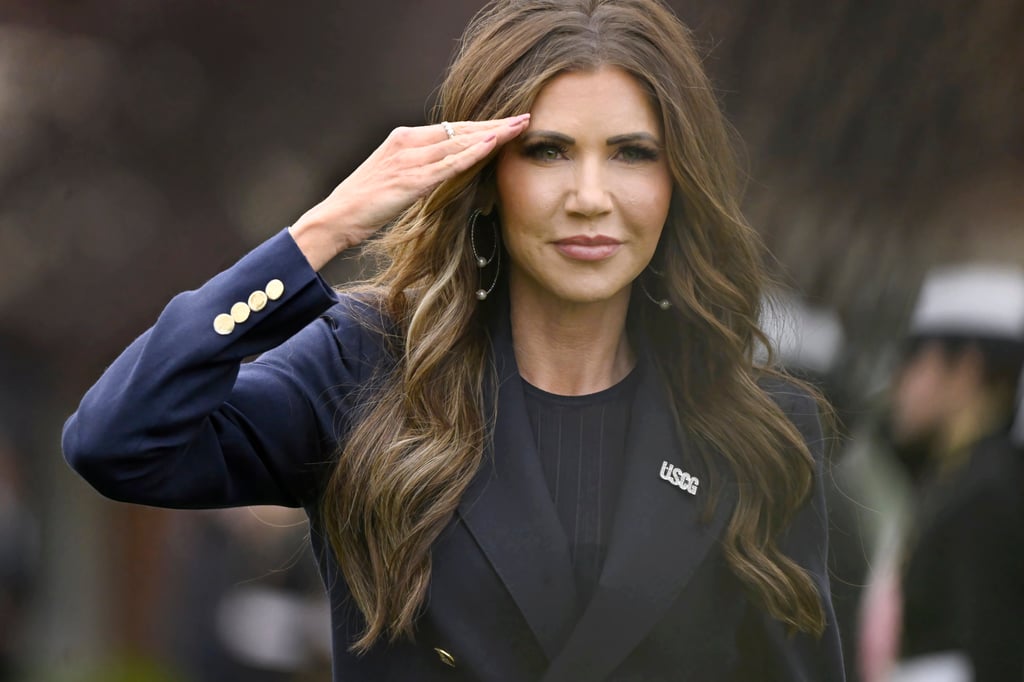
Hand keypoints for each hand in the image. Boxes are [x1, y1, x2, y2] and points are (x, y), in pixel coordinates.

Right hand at [290, 114, 530, 270]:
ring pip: (459, 143)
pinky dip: (472, 153)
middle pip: (459, 130)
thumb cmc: (363, 203)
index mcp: (402, 138)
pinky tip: (492, 145)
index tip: (505, 122)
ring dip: (492, 135)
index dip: (480, 125)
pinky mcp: (411, 181)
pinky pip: (448, 165)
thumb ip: (416, 169)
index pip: (450, 128)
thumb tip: (442, 171)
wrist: (336, 217)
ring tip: (518, 127)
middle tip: (524, 117)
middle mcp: (407, 143)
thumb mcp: (392, 178)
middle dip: (494, 124)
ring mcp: (409, 161)